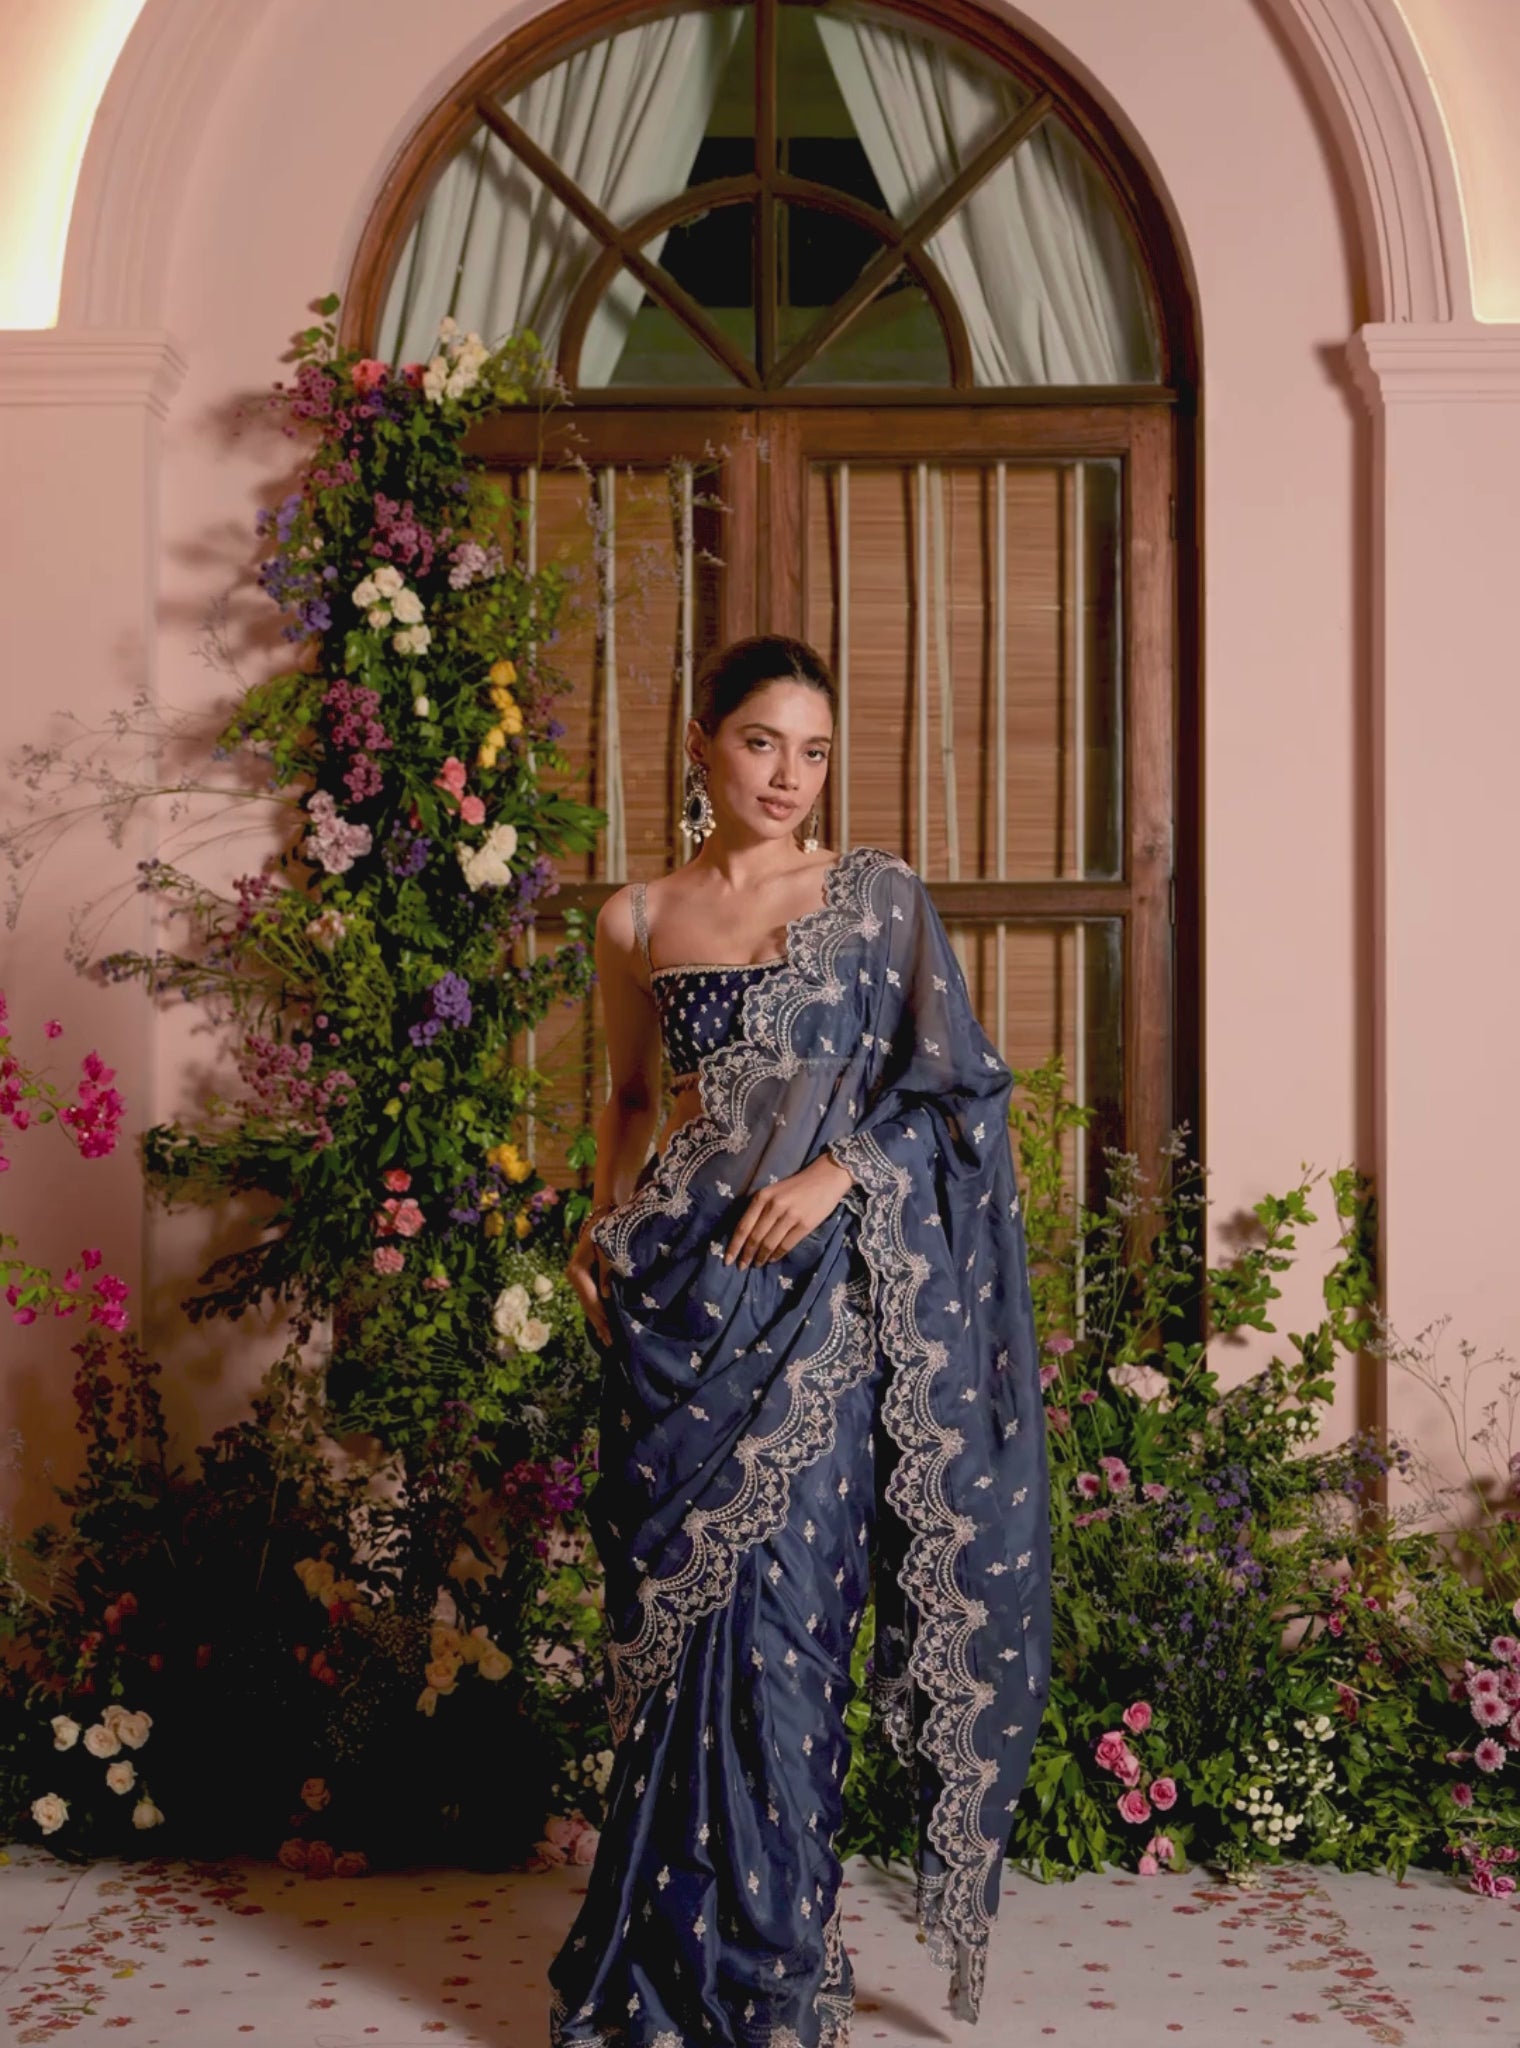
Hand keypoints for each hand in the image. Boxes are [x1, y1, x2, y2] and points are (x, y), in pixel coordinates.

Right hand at [567, 1223, 611, 1344]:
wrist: (598, 1219)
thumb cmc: (605, 1231)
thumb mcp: (606, 1249)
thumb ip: (606, 1272)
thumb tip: (607, 1296)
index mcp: (576, 1271)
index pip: (591, 1299)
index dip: (602, 1315)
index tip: (613, 1330)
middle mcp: (574, 1277)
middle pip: (588, 1306)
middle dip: (600, 1325)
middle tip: (612, 1343)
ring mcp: (578, 1280)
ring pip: (589, 1306)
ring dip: (599, 1322)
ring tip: (609, 1341)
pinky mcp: (584, 1280)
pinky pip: (591, 1300)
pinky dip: (598, 1314)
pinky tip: (603, 1327)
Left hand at [725, 1155, 853, 1268]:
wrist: (826, 1177)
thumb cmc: (796, 1186)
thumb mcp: (772, 1191)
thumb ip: (759, 1209)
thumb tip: (746, 1236)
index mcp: (762, 1197)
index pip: (743, 1226)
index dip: (734, 1246)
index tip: (727, 1260)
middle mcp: (773, 1206)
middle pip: (754, 1237)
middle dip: (746, 1255)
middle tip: (741, 1267)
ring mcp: (790, 1216)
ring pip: (769, 1244)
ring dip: (761, 1257)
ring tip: (757, 1264)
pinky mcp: (805, 1224)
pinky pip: (786, 1245)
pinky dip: (777, 1255)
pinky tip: (772, 1259)